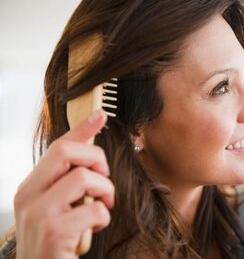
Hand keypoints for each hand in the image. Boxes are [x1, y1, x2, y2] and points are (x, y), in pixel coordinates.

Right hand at [14, 110, 114, 258]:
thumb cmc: (56, 240)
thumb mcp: (60, 206)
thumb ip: (71, 183)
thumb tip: (93, 158)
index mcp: (31, 186)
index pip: (57, 147)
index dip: (82, 129)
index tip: (101, 114)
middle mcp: (28, 195)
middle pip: (66, 152)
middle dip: (96, 159)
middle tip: (103, 178)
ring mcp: (37, 213)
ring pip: (82, 177)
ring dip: (104, 189)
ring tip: (104, 204)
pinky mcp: (52, 232)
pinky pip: (92, 208)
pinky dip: (103, 216)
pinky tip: (96, 225)